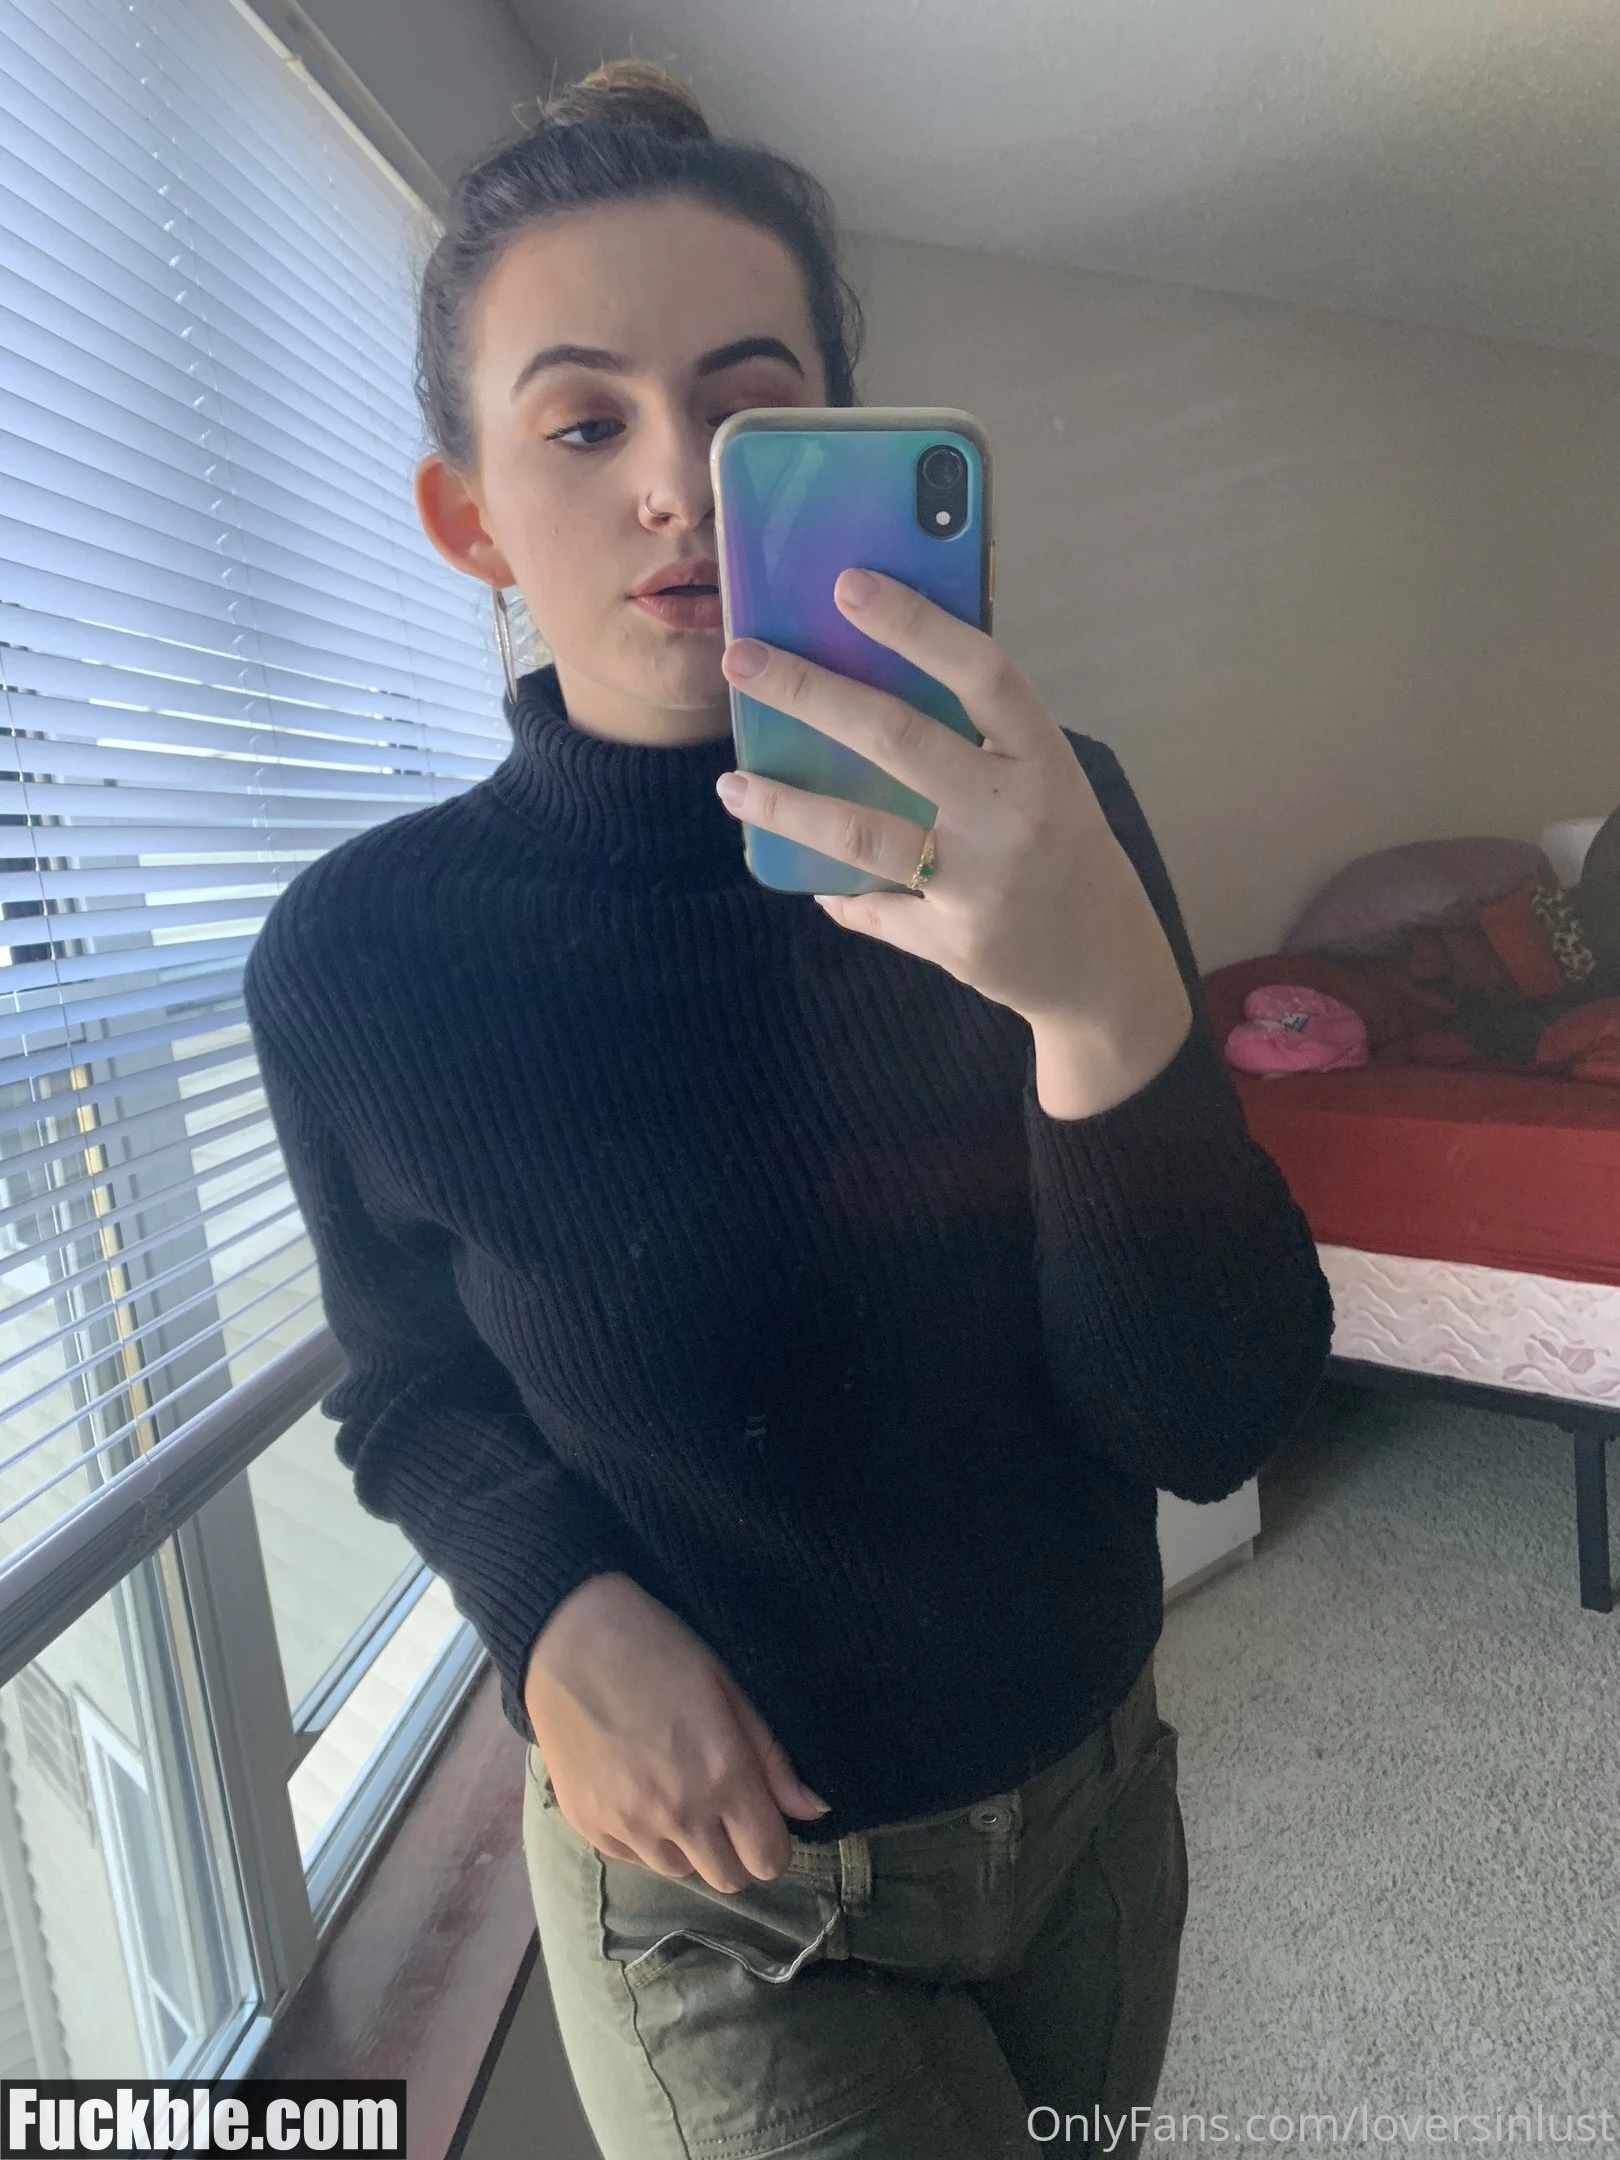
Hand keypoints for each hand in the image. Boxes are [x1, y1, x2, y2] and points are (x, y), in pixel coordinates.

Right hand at [523, 1572, 831, 1892]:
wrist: (568, 1639)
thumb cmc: (658, 1650)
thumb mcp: (727, 1689)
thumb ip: (771, 1757)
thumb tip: (812, 1809)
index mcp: (723, 1777)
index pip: (770, 1858)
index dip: (773, 1841)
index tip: (763, 1814)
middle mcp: (679, 1814)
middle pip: (729, 1879)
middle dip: (737, 1851)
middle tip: (724, 1808)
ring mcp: (629, 1826)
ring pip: (680, 1872)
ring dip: (690, 1846)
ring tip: (676, 1792)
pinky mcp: (589, 1827)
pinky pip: (633, 1858)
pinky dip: (645, 1838)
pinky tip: (637, 1789)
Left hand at [716, 567, 1192, 1115]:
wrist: (1104, 963)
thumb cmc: (1062, 846)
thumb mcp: (1043, 776)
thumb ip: (979, 733)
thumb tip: (874, 669)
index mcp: (1042, 755)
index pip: (981, 671)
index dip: (915, 624)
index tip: (847, 583)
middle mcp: (1014, 812)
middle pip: (898, 739)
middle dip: (811, 693)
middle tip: (744, 659)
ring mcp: (982, 880)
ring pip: (864, 834)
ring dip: (788, 806)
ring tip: (732, 783)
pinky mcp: (954, 939)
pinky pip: (873, 907)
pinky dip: (831, 890)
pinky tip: (790, 867)